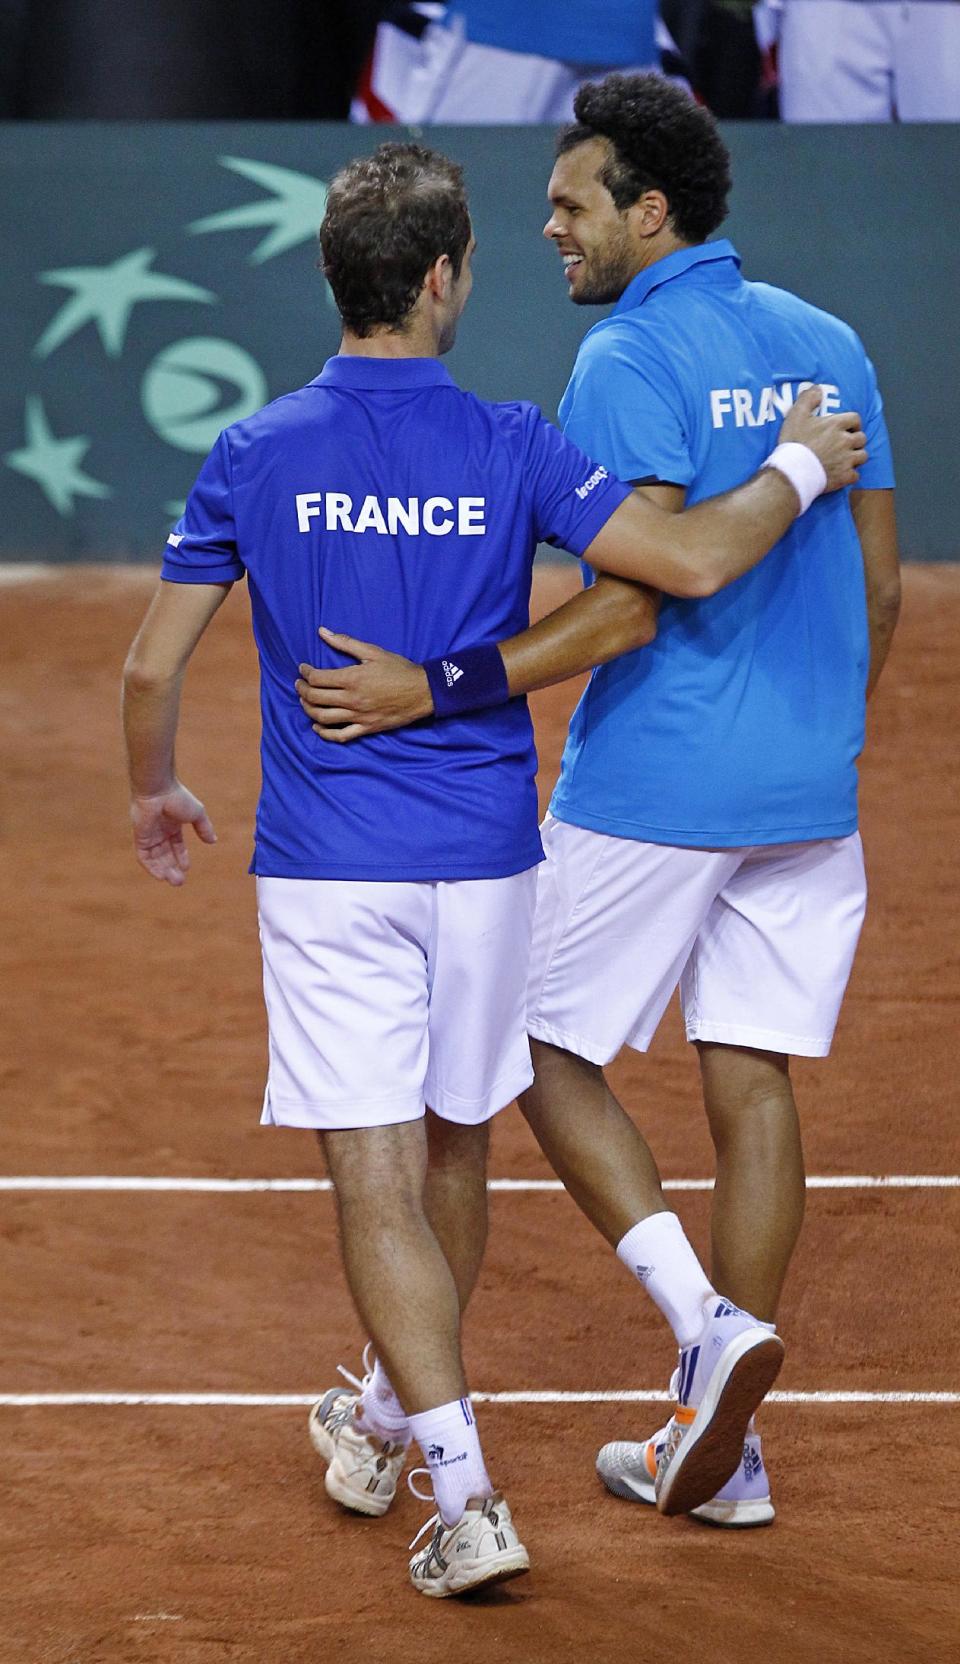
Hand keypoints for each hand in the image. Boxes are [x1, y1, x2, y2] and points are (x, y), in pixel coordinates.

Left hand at [130, 782, 216, 885]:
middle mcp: (159, 831)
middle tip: (180, 882)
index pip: (176, 844)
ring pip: (155, 858)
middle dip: (172, 868)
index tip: (186, 867)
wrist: (159, 790)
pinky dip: (151, 867)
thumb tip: (213, 841)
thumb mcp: (197, 814)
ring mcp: (149, 835)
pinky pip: (144, 856)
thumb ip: (204, 828)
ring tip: (175, 881)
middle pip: (165, 854)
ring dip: (164, 870)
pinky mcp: (140, 838)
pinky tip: (161, 876)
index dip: (181, 856)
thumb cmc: (178, 798)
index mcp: (172, 824)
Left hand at [296, 627, 433, 741]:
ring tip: (304, 701)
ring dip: (308, 709)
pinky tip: (317, 727)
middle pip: (316, 698)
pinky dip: (325, 733)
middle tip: (299, 684)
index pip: (318, 678)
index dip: (305, 673)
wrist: (423, 691)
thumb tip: (322, 632)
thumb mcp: (373, 651)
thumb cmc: (399, 669)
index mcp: (352, 678)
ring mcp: (358, 716)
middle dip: (302, 690)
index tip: (303, 669)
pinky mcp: (366, 728)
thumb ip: (345, 643)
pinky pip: (341, 736)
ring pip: (323, 717)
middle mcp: (352, 699)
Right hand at [780, 385, 867, 490]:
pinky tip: (842, 474)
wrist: (792, 471)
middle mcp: (845, 441)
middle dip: (855, 440)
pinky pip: (856, 475)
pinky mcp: (844, 476)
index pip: (855, 419)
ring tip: (846, 459)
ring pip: (862, 456)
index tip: (847, 427)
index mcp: (836, 424)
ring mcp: (847, 459)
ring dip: (856, 457)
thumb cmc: (794, 443)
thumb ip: (808, 399)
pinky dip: (851, 475)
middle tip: (846, 444)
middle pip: (861, 438)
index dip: (853, 423)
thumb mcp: (796, 416)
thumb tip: (818, 389)